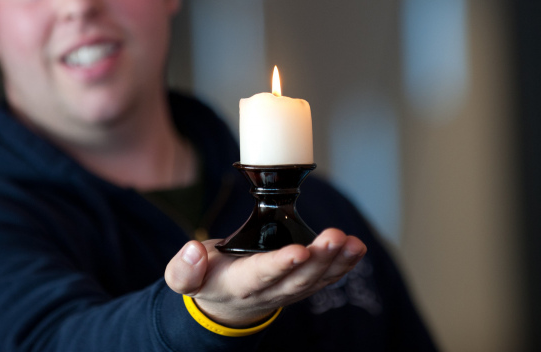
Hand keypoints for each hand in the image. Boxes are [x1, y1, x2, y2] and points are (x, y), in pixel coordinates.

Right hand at [165, 228, 366, 327]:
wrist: (226, 303)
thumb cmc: (209, 279)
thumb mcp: (184, 278)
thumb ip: (182, 269)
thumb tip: (193, 249)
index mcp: (238, 285)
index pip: (261, 274)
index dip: (280, 264)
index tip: (298, 251)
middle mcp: (269, 290)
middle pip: (297, 277)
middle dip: (318, 257)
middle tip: (334, 236)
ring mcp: (289, 289)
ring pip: (316, 278)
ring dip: (336, 260)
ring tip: (352, 243)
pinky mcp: (302, 284)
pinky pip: (325, 278)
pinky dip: (343, 265)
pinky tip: (357, 249)